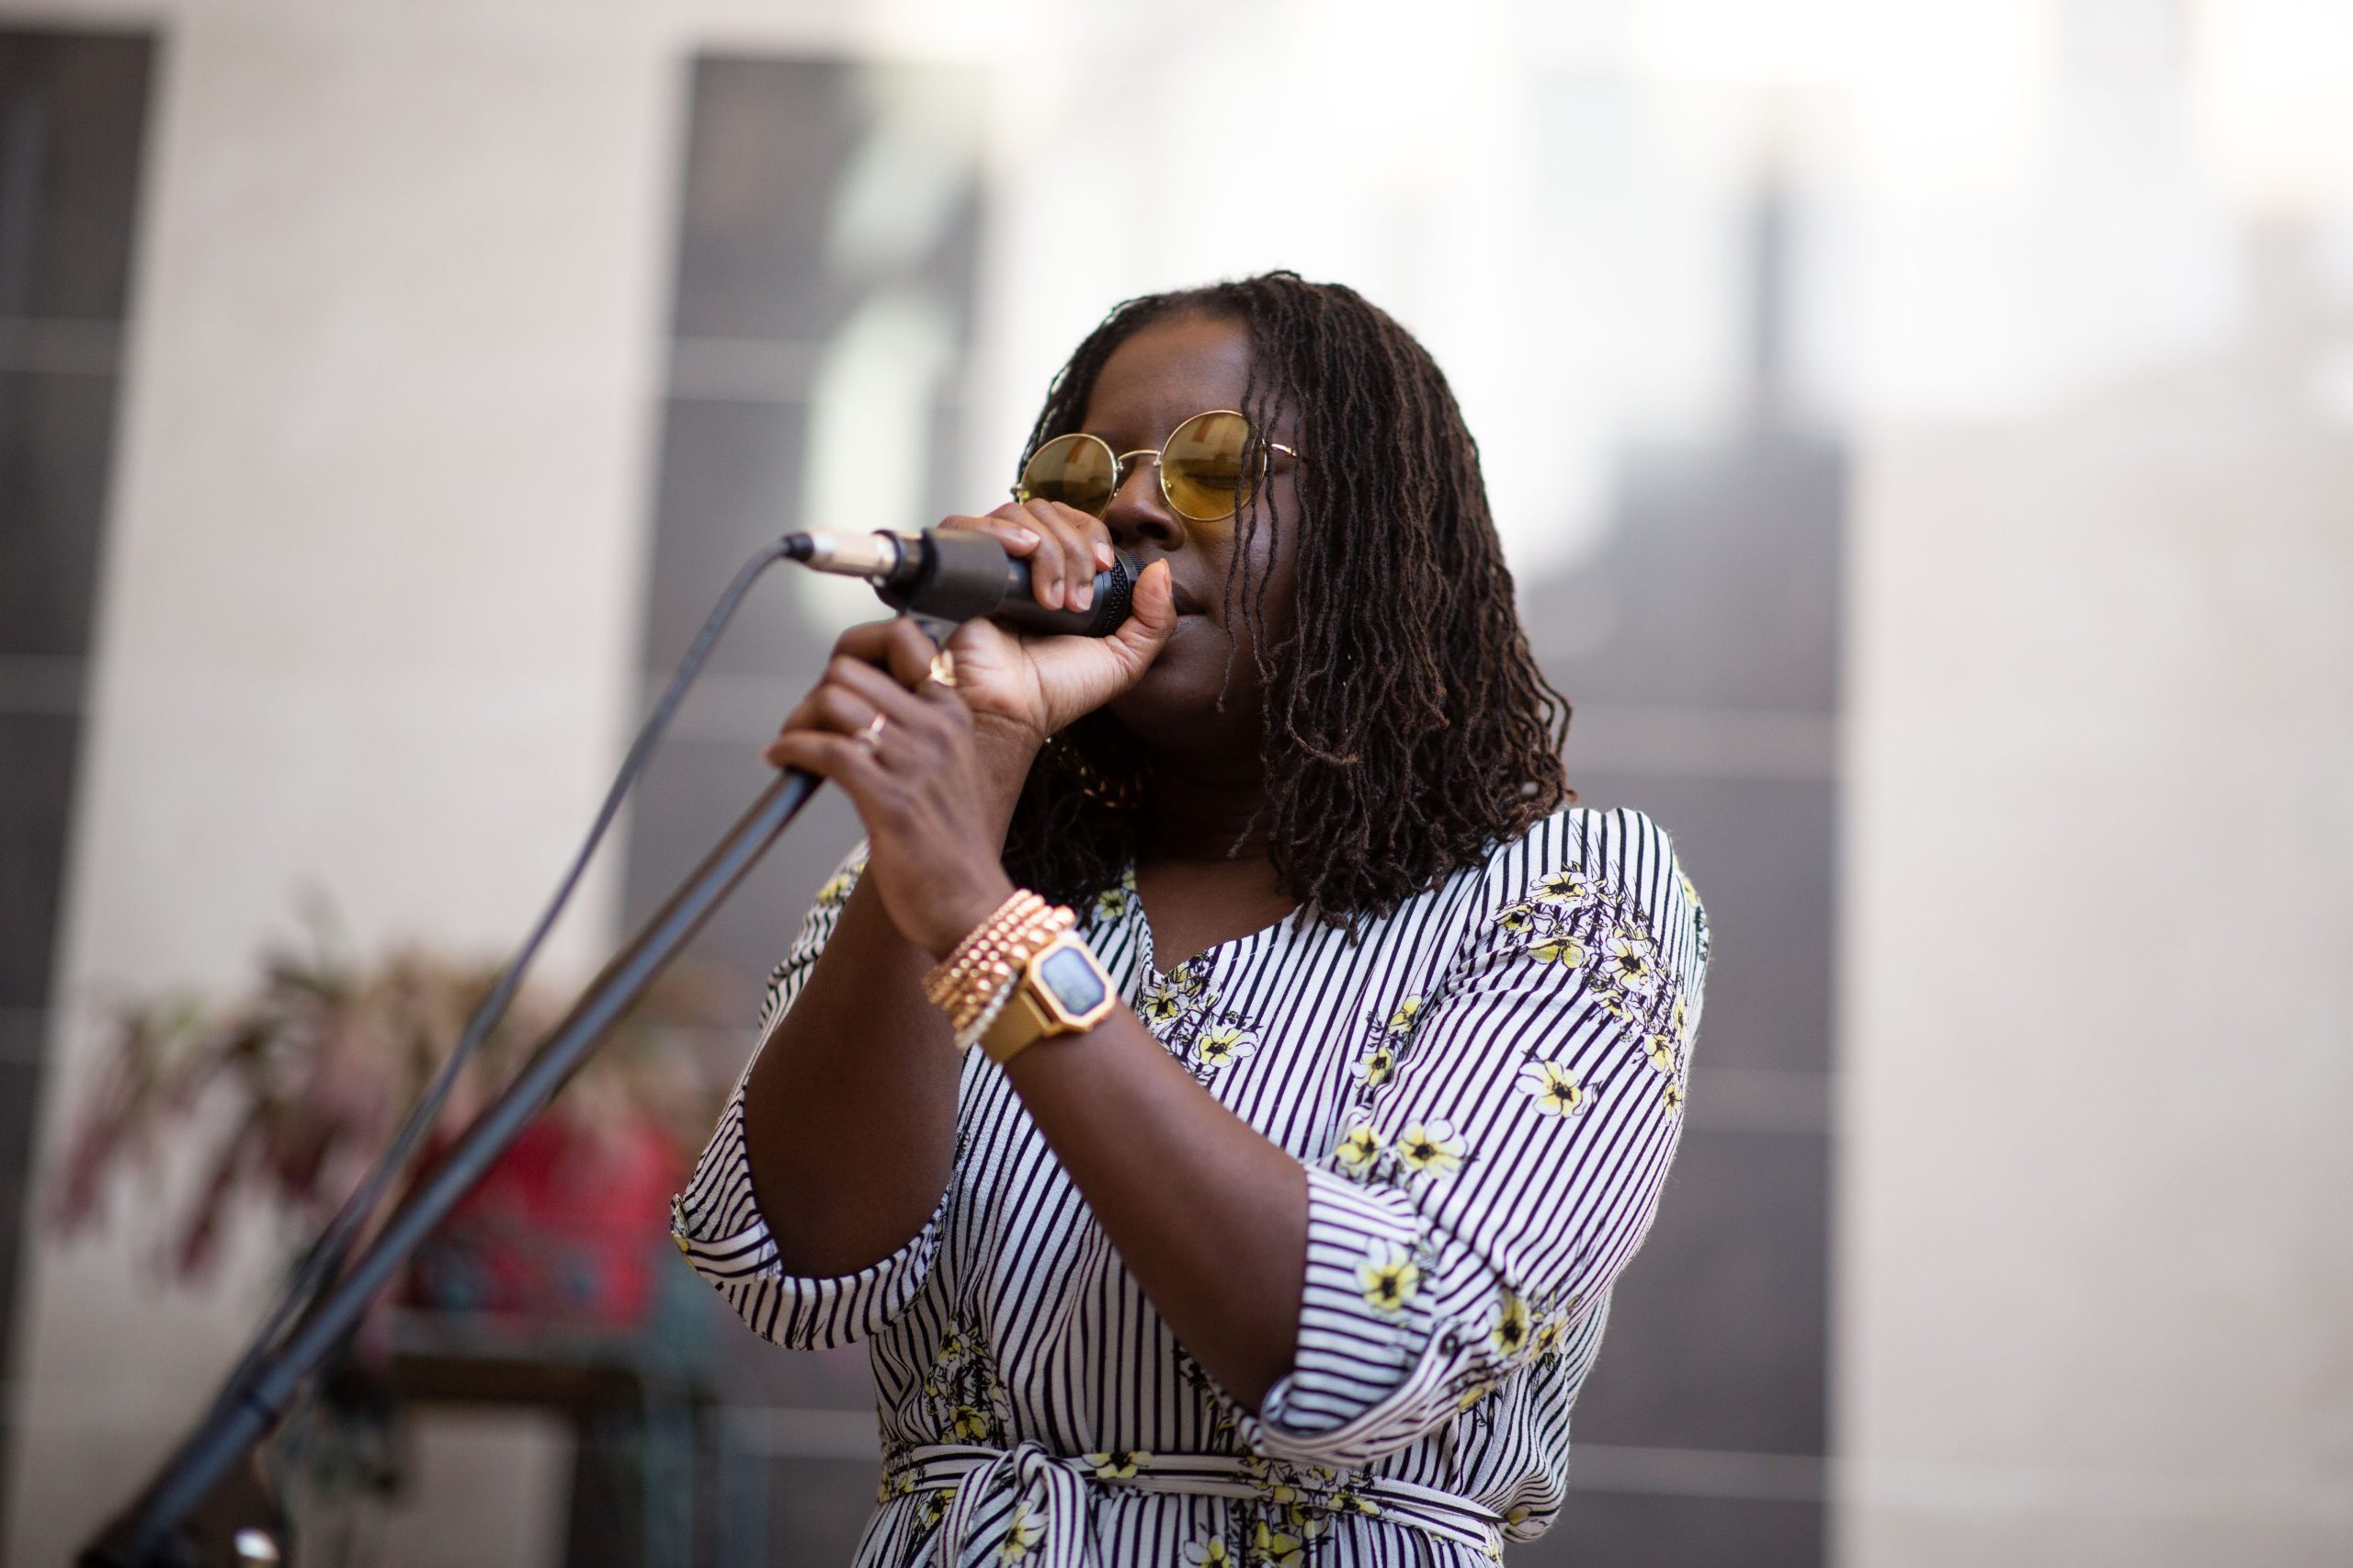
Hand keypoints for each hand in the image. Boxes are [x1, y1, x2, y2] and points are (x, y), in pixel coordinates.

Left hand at [762, 618, 1019, 958]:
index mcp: (952, 713)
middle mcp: (937, 728)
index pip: (899, 640)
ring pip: (832, 702)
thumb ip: (912, 731)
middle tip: (805, 727)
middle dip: (815, 694)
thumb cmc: (949, 848)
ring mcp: (916, 762)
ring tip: (792, 747)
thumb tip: (851, 706)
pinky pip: (826, 749)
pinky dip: (792, 749)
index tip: (832, 686)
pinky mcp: (891, 800)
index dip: (852, 655)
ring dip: (798, 721)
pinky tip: (781, 759)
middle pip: (849, 671)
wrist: (971, 906)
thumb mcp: (945, 770)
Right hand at [931, 501, 1177, 757]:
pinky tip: (1020, 556)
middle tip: (1077, 601)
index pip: (1075, 521)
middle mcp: (1020, 564)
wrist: (1010, 712)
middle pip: (1050, 511)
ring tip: (1050, 602)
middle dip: (1075, 549)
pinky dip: (1000, 532)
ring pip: (1018, 515)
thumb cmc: (1056, 691)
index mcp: (1056, 574)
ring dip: (1047, 551)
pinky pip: (968, 526)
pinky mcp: (955, 569)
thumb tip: (1161, 570)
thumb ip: (1155, 620)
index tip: (1103, 569)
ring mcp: (987, 563)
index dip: (1093, 535)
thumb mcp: (1124, 661)